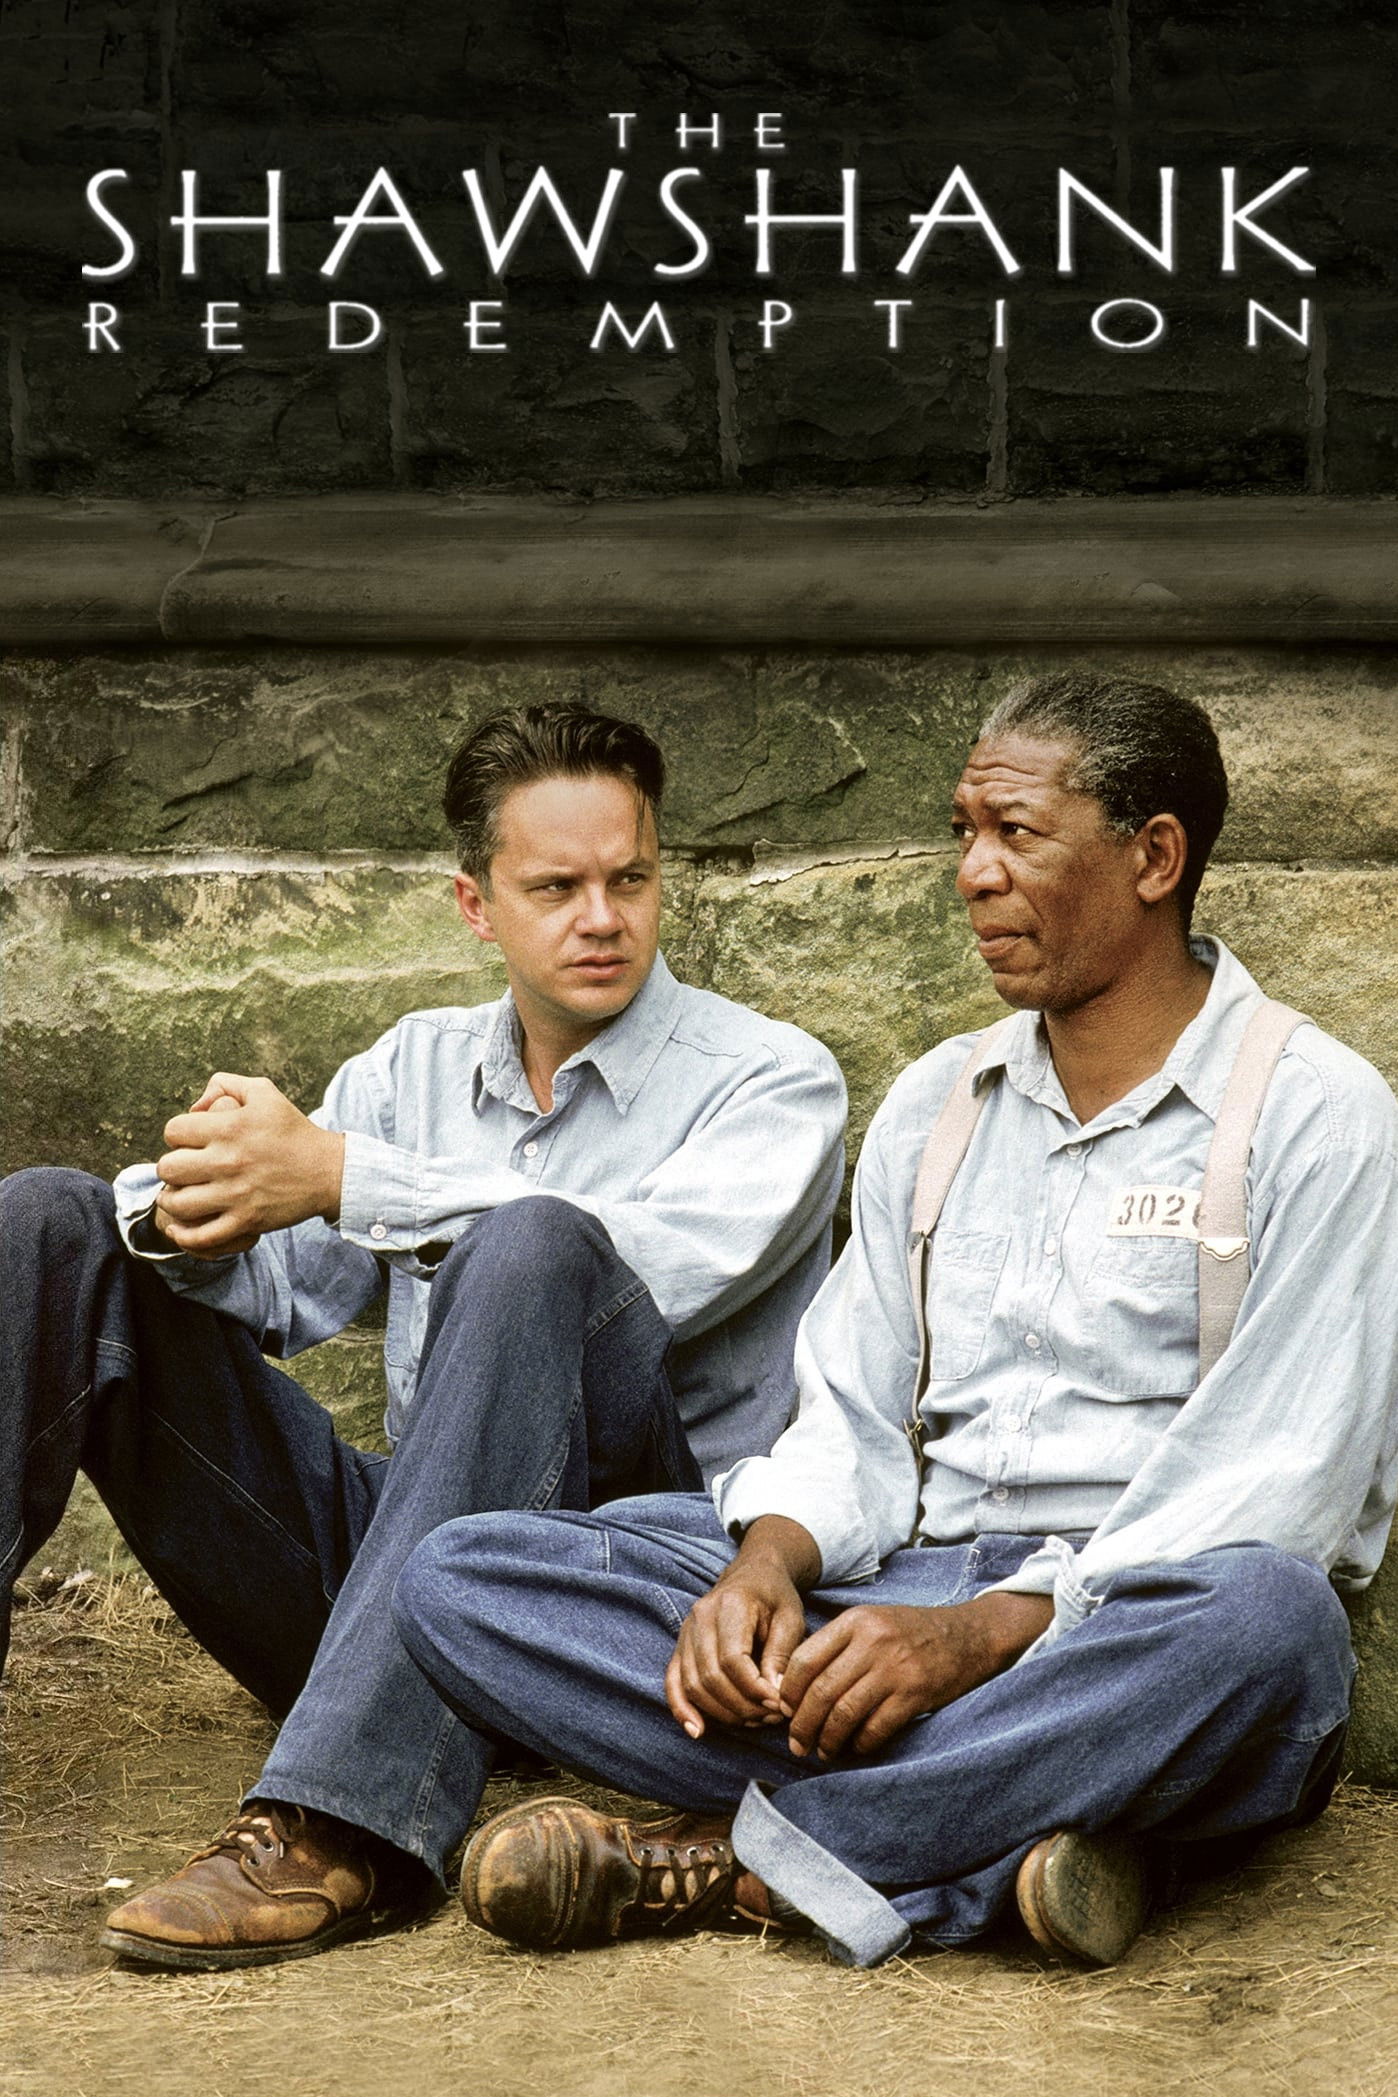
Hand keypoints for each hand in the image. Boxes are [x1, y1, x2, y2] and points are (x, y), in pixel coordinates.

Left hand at [153, 1072, 346, 1258]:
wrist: (328, 1171)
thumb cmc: (293, 1131)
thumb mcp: (264, 1093)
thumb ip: (225, 1084)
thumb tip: (195, 1105)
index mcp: (230, 1127)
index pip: (173, 1131)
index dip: (176, 1136)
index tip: (189, 1142)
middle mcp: (229, 1161)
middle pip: (169, 1168)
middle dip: (170, 1168)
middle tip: (183, 1170)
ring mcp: (236, 1194)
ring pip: (178, 1203)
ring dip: (172, 1200)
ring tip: (179, 1196)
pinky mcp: (246, 1220)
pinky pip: (202, 1236)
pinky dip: (184, 1235)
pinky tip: (181, 1228)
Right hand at [664, 1516, 820, 1740]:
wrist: (753, 1573)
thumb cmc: (775, 1596)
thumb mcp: (790, 1618)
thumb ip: (781, 1655)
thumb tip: (774, 1697)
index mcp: (730, 1605)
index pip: (733, 1659)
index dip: (754, 1690)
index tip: (778, 1705)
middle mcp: (700, 1617)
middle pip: (710, 1677)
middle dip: (741, 1706)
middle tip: (770, 1717)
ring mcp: (685, 1631)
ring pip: (693, 1684)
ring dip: (722, 1712)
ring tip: (752, 1720)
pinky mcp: (680, 1645)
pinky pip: (672, 1682)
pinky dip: (681, 1709)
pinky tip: (697, 1730)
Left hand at [778, 1589, 1054, 1762]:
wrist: (971, 1634)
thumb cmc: (914, 1632)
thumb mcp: (873, 1622)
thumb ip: (839, 1645)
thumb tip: (798, 1689)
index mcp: (855, 1621)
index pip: (804, 1660)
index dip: (789, 1694)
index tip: (785, 1714)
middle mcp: (871, 1641)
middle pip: (820, 1692)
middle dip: (802, 1726)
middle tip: (797, 1745)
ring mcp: (894, 1668)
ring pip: (844, 1714)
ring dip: (828, 1741)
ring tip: (824, 1752)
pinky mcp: (915, 1693)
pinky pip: (876, 1728)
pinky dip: (861, 1744)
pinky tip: (857, 1749)